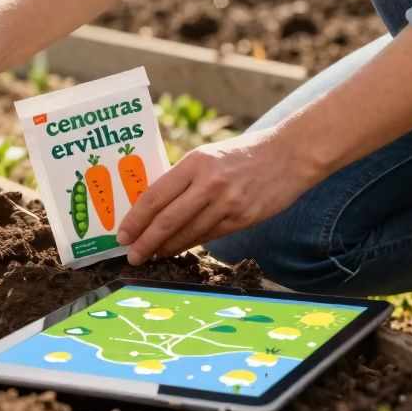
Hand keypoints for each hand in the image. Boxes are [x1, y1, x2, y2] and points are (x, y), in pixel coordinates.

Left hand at [114, 128, 320, 265]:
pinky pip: (209, 236)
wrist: (289, 155)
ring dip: (165, 248)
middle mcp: (209, 183)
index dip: (135, 219)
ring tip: (150, 255)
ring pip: (187, 233)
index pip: (155, 196)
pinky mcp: (243, 217)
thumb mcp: (207, 156)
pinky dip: (189, 244)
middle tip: (131, 255)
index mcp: (194, 163)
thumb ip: (182, 178)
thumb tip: (152, 206)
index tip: (122, 234)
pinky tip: (175, 249)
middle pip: (167, 220)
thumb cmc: (241, 154)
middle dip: (145, 241)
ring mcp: (228, 202)